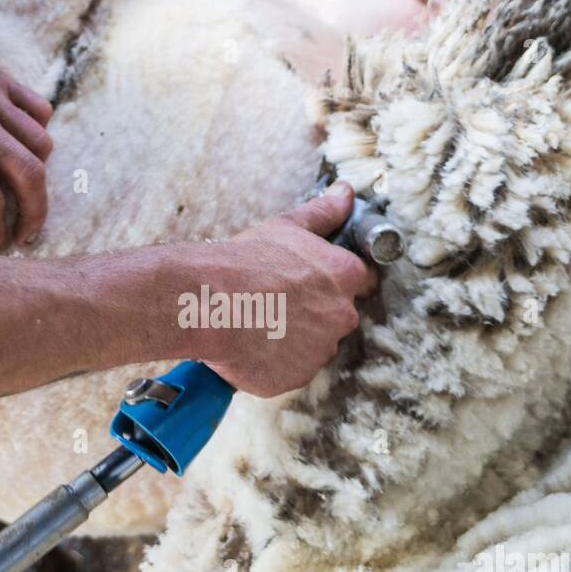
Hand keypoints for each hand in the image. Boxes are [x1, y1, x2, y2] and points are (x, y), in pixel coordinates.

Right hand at [201, 183, 379, 396]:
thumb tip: (344, 194)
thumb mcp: (287, 226)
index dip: (336, 281)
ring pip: (313, 346)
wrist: (209, 302)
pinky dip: (274, 362)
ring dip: (295, 338)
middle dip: (315, 312)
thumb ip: (324, 213)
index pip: (362, 282)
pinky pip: (289, 371)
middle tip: (278, 301)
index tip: (315, 282)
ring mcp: (319, 352)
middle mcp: (341, 317)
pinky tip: (252, 344)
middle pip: (337, 317)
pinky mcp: (295, 378)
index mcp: (345, 277)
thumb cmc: (245, 262)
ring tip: (261, 321)